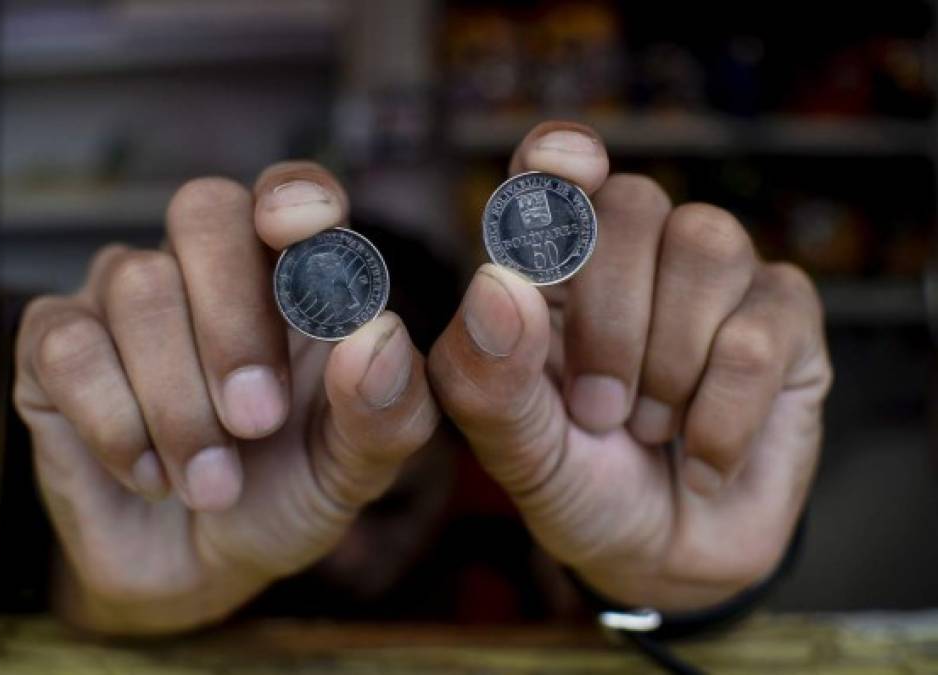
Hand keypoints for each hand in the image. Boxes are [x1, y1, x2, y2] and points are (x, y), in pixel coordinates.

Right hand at [14, 163, 438, 633]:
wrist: (203, 567)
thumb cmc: (289, 491)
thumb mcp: (355, 470)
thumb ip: (387, 411)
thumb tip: (379, 338)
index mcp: (295, 277)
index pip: (294, 193)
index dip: (296, 193)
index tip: (300, 229)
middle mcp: (208, 268)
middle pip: (204, 212)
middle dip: (234, 321)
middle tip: (257, 421)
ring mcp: (127, 300)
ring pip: (138, 285)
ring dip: (180, 402)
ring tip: (214, 485)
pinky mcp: (56, 346)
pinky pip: (68, 345)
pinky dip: (116, 421)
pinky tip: (149, 475)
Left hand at [428, 122, 831, 610]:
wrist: (661, 553)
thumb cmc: (577, 481)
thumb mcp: (515, 449)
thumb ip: (488, 378)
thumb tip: (497, 286)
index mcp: (552, 268)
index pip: (553, 174)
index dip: (557, 156)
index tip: (563, 169)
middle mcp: (634, 254)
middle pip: (631, 204)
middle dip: (609, 321)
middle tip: (598, 412)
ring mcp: (715, 279)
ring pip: (704, 244)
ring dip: (668, 363)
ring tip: (650, 429)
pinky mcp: (783, 318)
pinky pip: (758, 332)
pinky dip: (719, 416)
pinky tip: (703, 460)